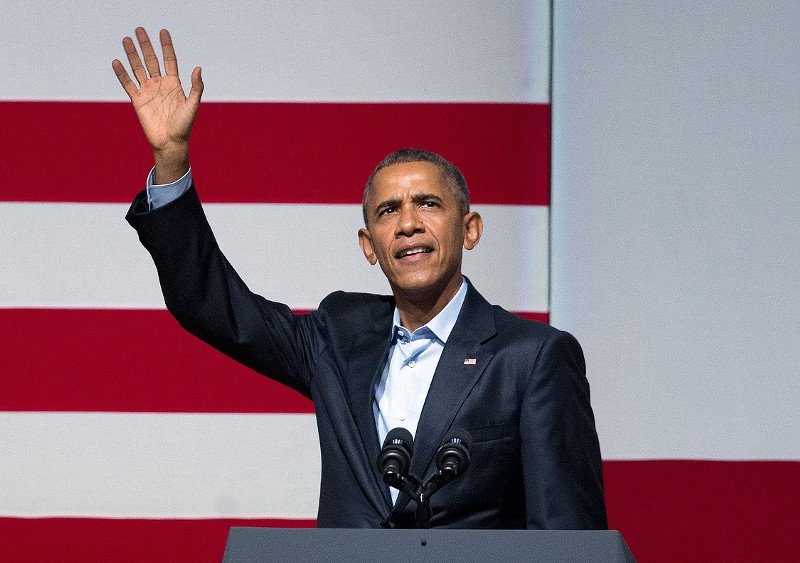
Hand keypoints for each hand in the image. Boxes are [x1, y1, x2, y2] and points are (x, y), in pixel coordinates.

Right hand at [112, 28, 203, 183]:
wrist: (171, 143)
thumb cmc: (184, 126)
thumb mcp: (193, 105)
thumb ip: (196, 87)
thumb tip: (198, 68)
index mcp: (174, 84)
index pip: (169, 60)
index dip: (166, 46)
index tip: (163, 32)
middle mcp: (160, 85)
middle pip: (151, 60)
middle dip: (146, 45)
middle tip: (139, 30)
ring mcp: (148, 92)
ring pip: (138, 68)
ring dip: (132, 55)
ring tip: (126, 39)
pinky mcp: (138, 101)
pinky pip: (128, 84)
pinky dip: (122, 74)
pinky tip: (116, 62)